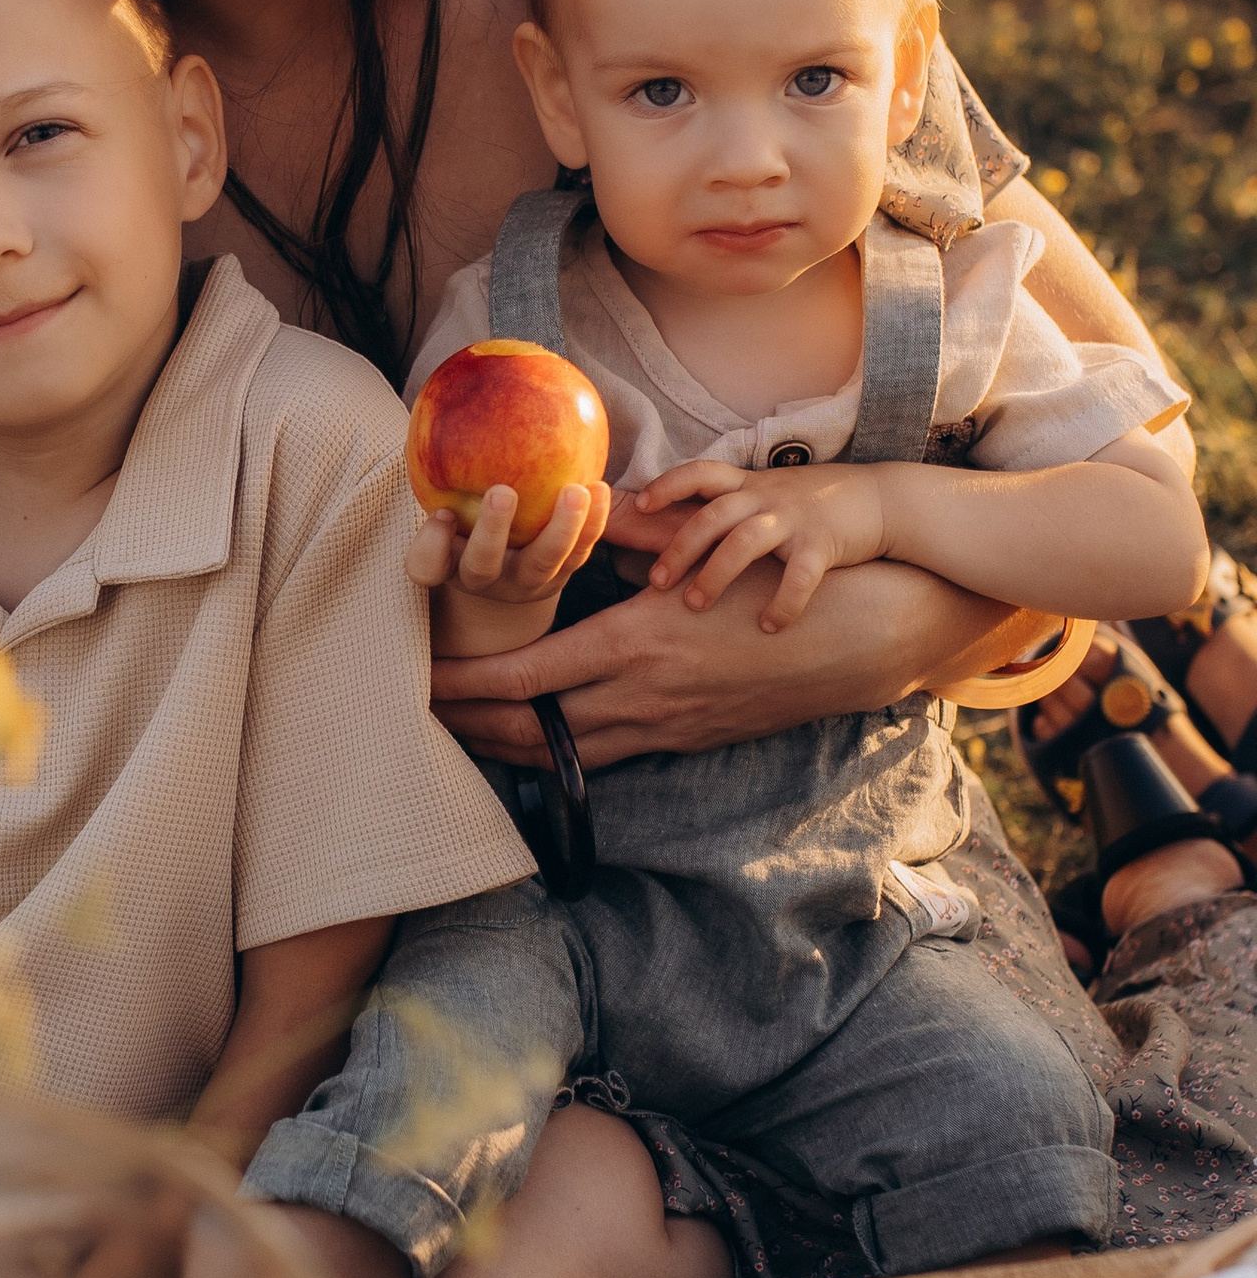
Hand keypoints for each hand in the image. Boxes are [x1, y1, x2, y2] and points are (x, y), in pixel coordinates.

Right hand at [407, 480, 609, 654]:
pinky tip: (599, 489)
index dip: (431, 544)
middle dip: (492, 530)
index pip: (426, 565)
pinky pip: (579, 552)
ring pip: (543, 563)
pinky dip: (593, 522)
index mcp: (448, 564)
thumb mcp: (447, 509)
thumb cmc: (467, 523)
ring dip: (561, 528)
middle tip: (501, 492)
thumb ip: (442, 477)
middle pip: (483, 566)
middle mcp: (485, 580)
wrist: (507, 565)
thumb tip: (440, 407)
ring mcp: (526, 581)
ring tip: (576, 491)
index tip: (440, 513)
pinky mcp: (561, 573)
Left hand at [429, 553, 1000, 766]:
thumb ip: (637, 542)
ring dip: (507, 747)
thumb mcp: (700, 554)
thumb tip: (586, 519)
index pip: (523, 680)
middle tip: (419, 717)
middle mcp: (641, 698)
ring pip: (564, 755)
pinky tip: (537, 748)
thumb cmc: (777, 581)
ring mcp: (665, 729)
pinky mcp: (686, 741)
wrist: (857, 638)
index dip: (464, 684)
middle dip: (469, 728)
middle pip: (530, 731)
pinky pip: (608, 757)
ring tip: (460, 734)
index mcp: (632, 647)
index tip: (420, 682)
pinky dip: (563, 755)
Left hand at [629, 458, 890, 628]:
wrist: (886, 500)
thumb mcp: (769, 493)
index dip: (668, 484)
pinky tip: (770, 627)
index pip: (701, 472)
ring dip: (716, 576)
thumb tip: (679, 536)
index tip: (640, 506)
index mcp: (750, 484)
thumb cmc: (815, 503)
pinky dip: (782, 604)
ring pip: (745, 542)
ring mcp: (795, 518)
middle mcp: (767, 497)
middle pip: (712, 516)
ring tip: (695, 607)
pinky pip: (799, 576)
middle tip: (656, 583)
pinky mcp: (824, 543)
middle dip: (680, 549)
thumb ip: (729, 506)